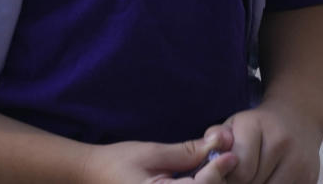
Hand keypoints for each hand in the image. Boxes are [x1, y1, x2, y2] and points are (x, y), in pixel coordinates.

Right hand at [81, 128, 237, 183]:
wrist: (91, 174)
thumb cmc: (117, 162)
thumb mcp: (152, 153)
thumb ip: (186, 152)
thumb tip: (217, 142)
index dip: (218, 170)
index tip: (231, 154)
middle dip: (216, 178)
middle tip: (226, 156)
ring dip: (209, 182)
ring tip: (215, 164)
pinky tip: (200, 174)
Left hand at [219, 101, 322, 183]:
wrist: (297, 118)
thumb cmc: (257, 127)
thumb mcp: (234, 125)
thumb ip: (216, 138)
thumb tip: (209, 149)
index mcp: (256, 126)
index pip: (241, 169)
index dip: (230, 178)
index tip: (227, 174)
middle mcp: (281, 141)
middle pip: (255, 183)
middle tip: (239, 178)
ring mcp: (299, 161)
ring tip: (253, 179)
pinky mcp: (311, 177)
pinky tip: (267, 179)